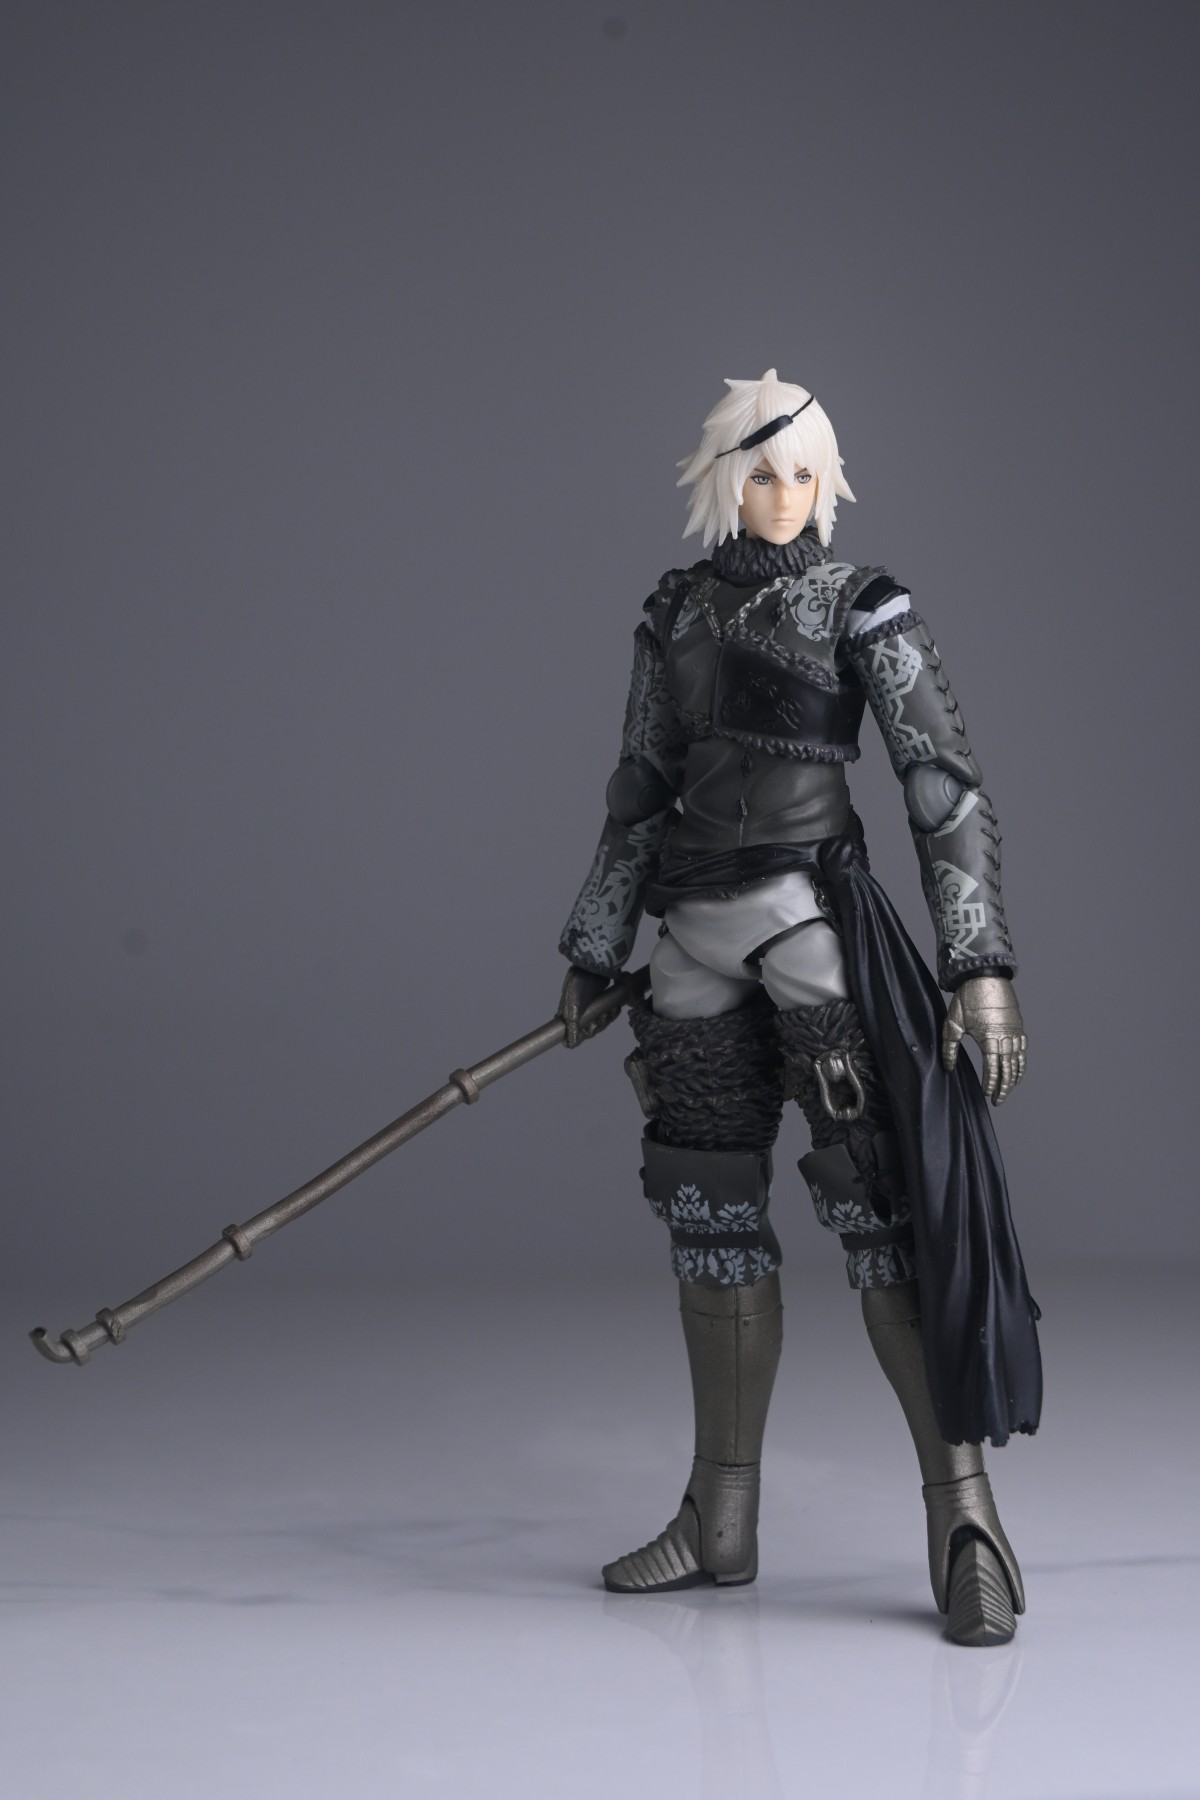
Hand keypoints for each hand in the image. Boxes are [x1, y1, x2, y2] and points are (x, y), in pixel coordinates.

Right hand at [558, 966, 612, 1047]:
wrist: (592, 965)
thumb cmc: (578, 985)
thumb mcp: (571, 1007)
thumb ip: (571, 1026)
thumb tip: (570, 1044)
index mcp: (569, 1015)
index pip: (575, 1034)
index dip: (583, 1035)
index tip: (589, 1030)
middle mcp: (579, 1012)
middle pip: (590, 1028)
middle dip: (597, 1025)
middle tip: (602, 1016)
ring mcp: (591, 1006)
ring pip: (600, 1022)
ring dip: (606, 1019)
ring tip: (609, 1010)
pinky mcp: (602, 1001)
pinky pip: (608, 1013)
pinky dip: (612, 1013)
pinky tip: (615, 1008)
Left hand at [942, 976, 1026, 1104]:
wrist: (985, 976)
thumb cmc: (967, 998)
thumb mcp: (953, 1023)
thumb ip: (950, 1048)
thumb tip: (949, 1067)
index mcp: (990, 1039)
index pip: (993, 1069)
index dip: (990, 1084)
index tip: (986, 1094)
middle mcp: (1006, 1038)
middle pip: (1008, 1070)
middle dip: (1004, 1088)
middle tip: (998, 1101)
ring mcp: (1015, 1033)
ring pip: (1018, 1062)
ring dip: (1014, 1079)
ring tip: (1007, 1091)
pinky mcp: (1019, 1027)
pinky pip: (1023, 1051)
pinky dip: (1021, 1064)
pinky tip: (1017, 1072)